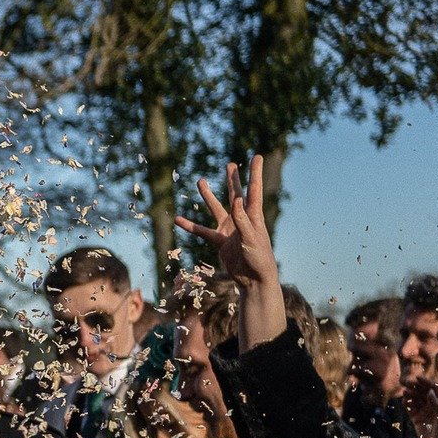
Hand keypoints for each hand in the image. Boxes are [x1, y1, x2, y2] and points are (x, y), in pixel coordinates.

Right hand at [175, 156, 278, 289]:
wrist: (254, 280)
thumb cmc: (259, 259)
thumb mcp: (252, 239)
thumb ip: (243, 221)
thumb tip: (237, 200)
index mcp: (253, 216)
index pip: (254, 190)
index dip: (255, 173)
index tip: (257, 157)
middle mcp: (241, 219)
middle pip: (235, 194)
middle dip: (233, 180)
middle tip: (230, 165)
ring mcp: (229, 229)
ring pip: (217, 208)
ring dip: (208, 196)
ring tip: (200, 181)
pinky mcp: (220, 241)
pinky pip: (202, 231)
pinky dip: (190, 226)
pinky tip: (178, 219)